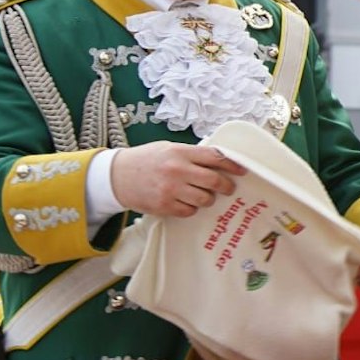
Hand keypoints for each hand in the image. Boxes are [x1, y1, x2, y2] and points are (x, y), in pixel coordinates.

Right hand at [109, 142, 246, 217]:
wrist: (117, 176)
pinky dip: (192, 208)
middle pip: (214, 180)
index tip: (242, 170)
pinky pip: (189, 211)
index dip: (232, 165)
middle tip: (228, 188)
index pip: (215, 157)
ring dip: (208, 199)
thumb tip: (219, 160)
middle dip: (226, 186)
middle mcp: (177, 170)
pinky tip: (187, 203)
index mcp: (180, 152)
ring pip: (204, 199)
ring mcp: (170, 189)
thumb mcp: (169, 149)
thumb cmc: (146, 160)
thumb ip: (192, 154)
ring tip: (204, 195)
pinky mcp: (164, 206)